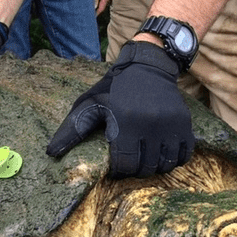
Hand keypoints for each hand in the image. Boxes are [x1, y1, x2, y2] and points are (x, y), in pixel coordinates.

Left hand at [46, 41, 194, 177]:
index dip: (119, 171)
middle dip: (136, 170)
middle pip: (146, 168)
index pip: (125, 165)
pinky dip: (174, 160)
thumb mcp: (90, 104)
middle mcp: (150, 124)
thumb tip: (51, 153)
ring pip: (165, 164)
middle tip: (131, 161)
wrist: (148, 66)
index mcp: (125, 121)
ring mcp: (171, 125)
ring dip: (155, 167)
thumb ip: (71, 129)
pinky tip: (162, 153)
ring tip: (146, 159)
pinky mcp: (185, 124)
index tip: (116, 165)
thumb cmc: (114, 88)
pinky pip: (184, 155)